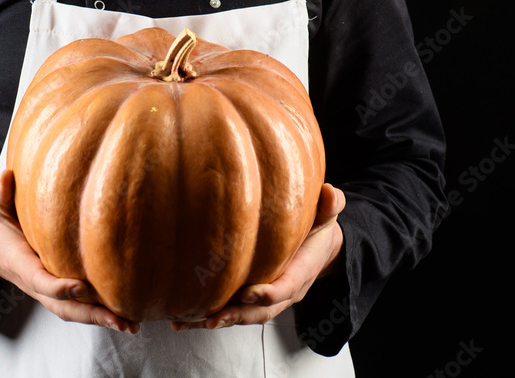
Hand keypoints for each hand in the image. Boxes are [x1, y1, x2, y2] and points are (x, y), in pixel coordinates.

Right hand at [0, 169, 138, 333]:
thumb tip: (5, 178)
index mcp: (20, 263)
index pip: (39, 280)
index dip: (58, 287)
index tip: (81, 286)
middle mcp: (34, 282)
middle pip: (62, 306)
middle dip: (90, 314)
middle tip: (119, 319)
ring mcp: (46, 288)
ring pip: (72, 310)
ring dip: (100, 319)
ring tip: (129, 324)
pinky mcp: (55, 287)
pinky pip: (77, 304)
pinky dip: (98, 311)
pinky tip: (123, 313)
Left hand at [171, 183, 345, 331]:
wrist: (321, 249)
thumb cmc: (318, 229)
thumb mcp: (327, 216)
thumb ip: (329, 206)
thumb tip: (331, 192)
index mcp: (301, 273)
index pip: (285, 288)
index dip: (268, 292)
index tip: (248, 292)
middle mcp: (284, 292)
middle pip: (260, 311)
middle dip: (236, 315)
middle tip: (212, 318)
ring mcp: (269, 298)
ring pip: (244, 316)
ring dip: (216, 320)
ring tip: (187, 321)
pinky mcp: (254, 298)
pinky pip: (233, 310)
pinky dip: (208, 316)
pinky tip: (183, 318)